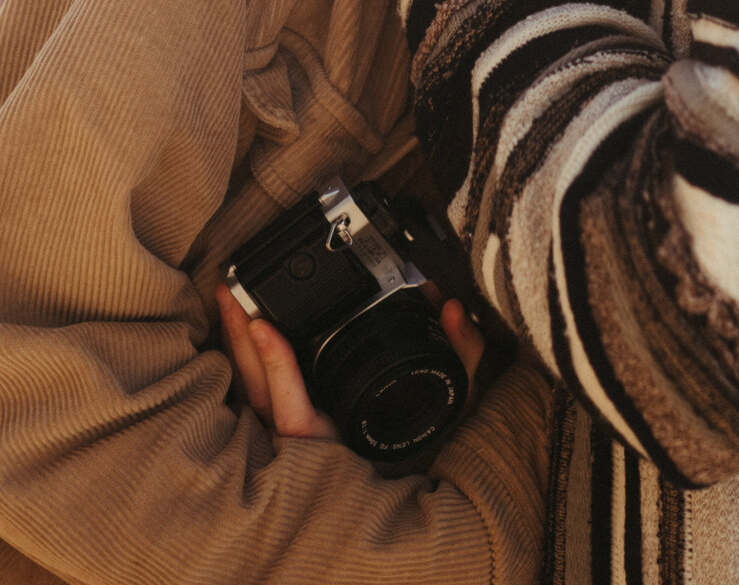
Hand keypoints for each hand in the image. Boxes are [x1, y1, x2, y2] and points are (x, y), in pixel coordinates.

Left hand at [215, 283, 485, 441]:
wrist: (411, 495)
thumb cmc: (429, 445)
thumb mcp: (454, 401)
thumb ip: (461, 354)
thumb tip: (453, 309)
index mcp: (340, 443)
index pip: (296, 410)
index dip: (276, 368)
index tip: (263, 327)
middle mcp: (310, 446)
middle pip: (260, 392)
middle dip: (241, 339)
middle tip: (231, 290)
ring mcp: (295, 440)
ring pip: (253, 391)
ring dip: (237, 343)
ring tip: (229, 295)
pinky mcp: (295, 428)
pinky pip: (261, 393)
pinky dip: (249, 359)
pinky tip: (243, 328)